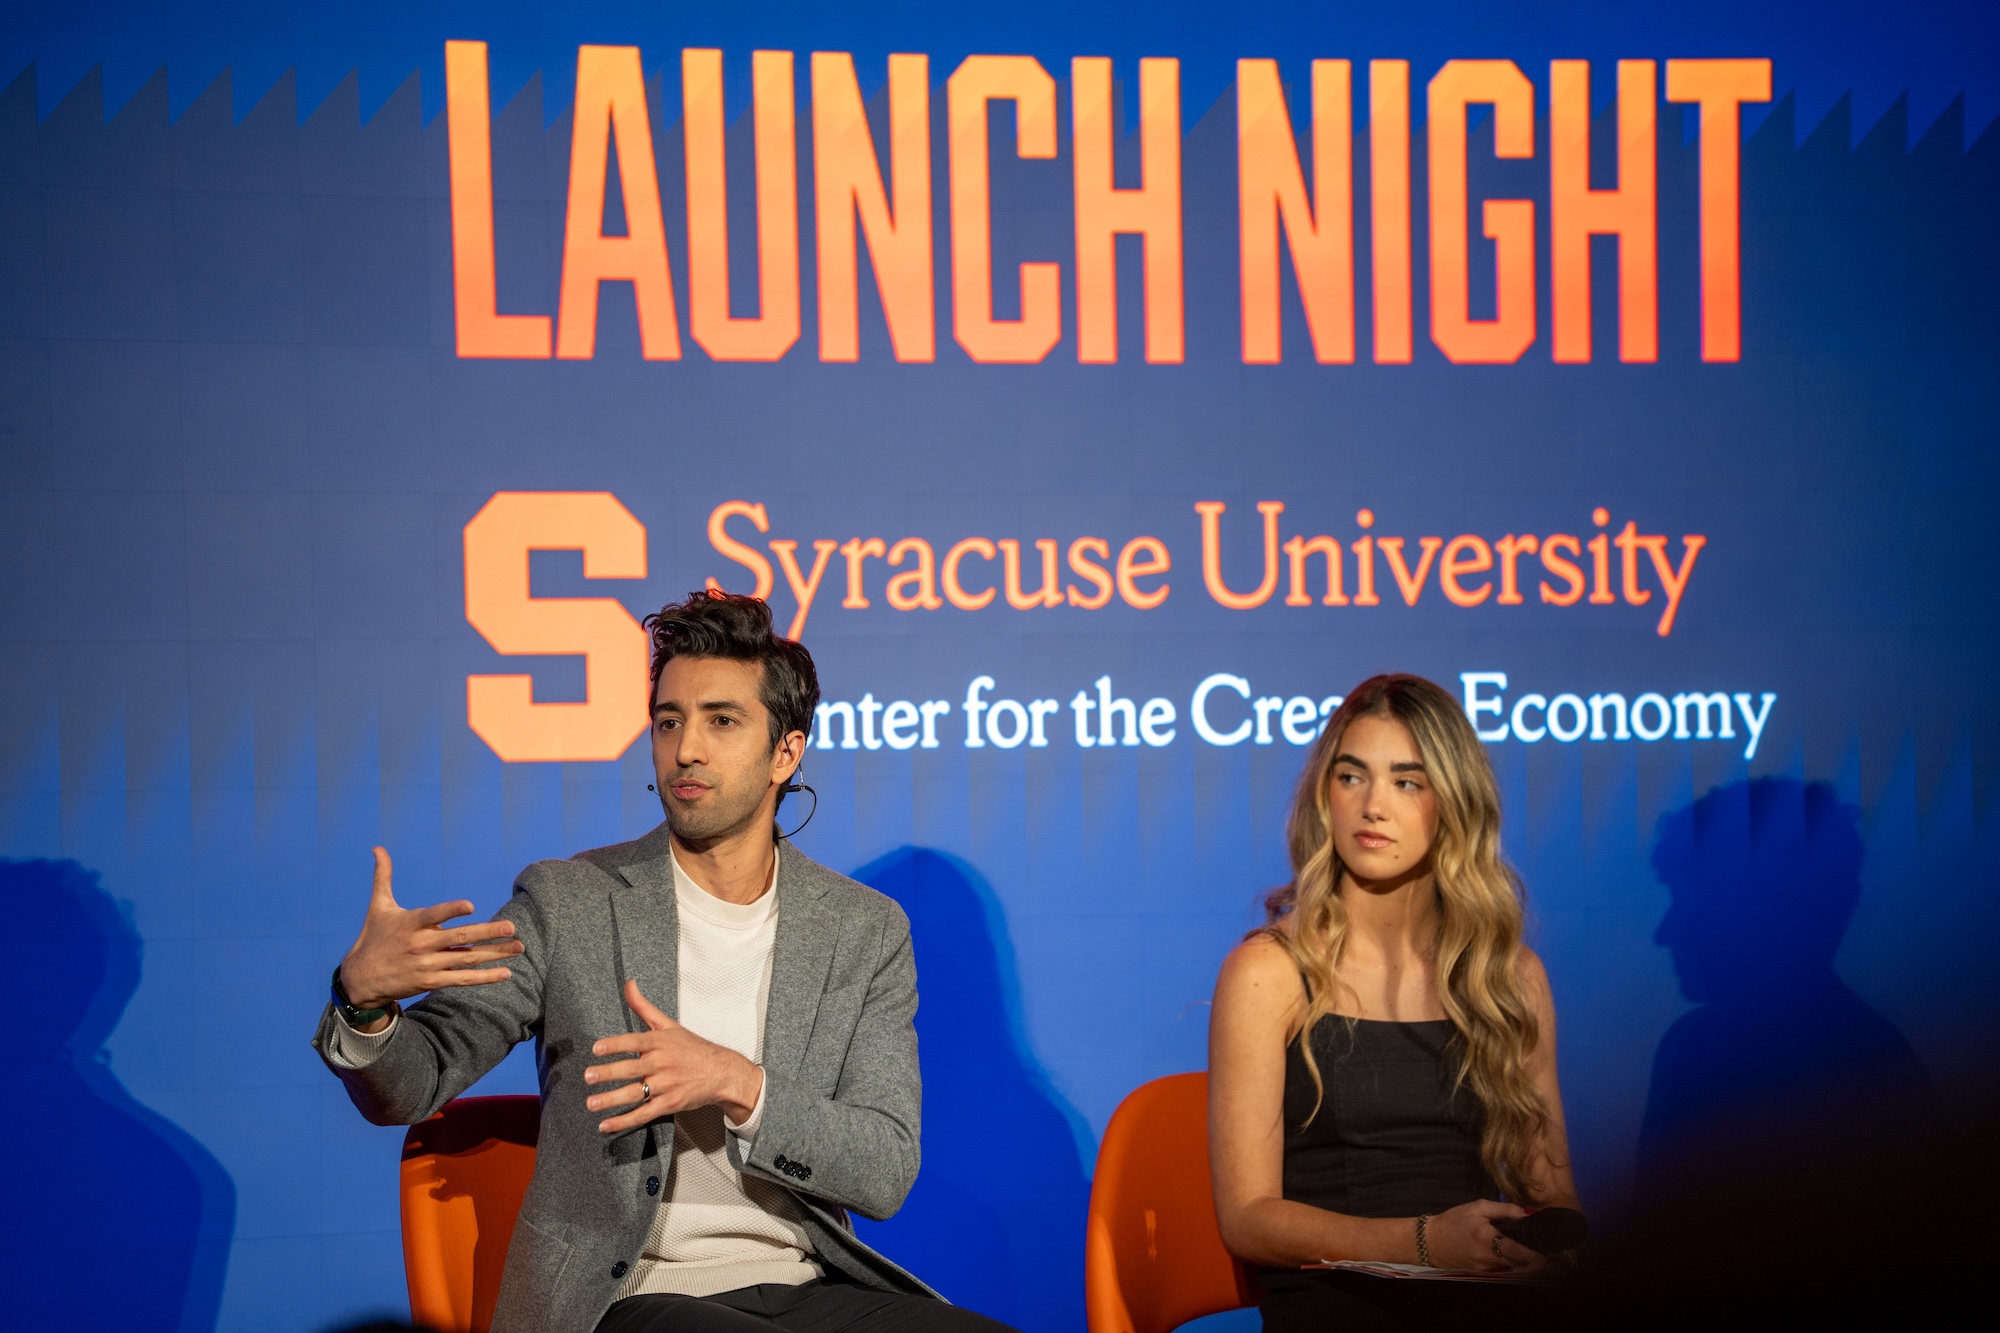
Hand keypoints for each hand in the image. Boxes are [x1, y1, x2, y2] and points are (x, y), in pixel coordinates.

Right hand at [337, 847, 522, 1024]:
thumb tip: (377, 848)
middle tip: (511, 927)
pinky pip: (462, 980)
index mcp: (411, 924)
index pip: (434, 916)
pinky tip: (505, 973)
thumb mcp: (378, 906)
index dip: (451, 911)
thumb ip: (383, 877)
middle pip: (459, 938)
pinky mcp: (430, 982)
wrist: (360, 979)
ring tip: (519, 947)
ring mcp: (427, 965)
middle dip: (487, 933)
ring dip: (494, 954)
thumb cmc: (373, 937)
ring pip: (466, 959)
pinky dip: (484, 978)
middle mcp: (420, 944)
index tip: (470, 906)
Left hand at [585, 980, 763, 1134]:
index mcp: (661, 1042)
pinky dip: (625, 1121)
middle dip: (609, 1073)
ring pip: (636, 1093)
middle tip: (588, 1076)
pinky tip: (606, 1125)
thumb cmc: (692, 1048)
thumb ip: (643, 1006)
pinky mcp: (670, 1104)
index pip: (636, 1041)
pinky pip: (644, 1113)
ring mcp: (667, 1085)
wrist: (722, 1072)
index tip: (597, 1048)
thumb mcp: (669, 1024)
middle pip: (633, 1069)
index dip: (616, 1044)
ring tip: (591, 1103)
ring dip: (612, 1100)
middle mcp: (663, 1063)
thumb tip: (629, 984)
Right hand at [1425, 1199, 1544, 1272]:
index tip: (1550, 1249)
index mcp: (1487, 1238)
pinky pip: (1504, 1270)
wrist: (1430, 1241)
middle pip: (1521, 1264)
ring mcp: (1486, 1268)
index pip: (1519, 1251)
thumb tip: (1529, 1213)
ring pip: (1514, 1269)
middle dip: (1537, 1260)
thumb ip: (1504, 1209)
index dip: (1537, 1253)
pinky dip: (1513, 1265)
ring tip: (1537, 1253)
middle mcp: (1488, 1257)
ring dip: (1527, 1264)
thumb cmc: (1454, 1220)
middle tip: (1550, 1252)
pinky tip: (1517, 1256)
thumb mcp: (1477, 1207)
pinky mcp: (1483, 1273)